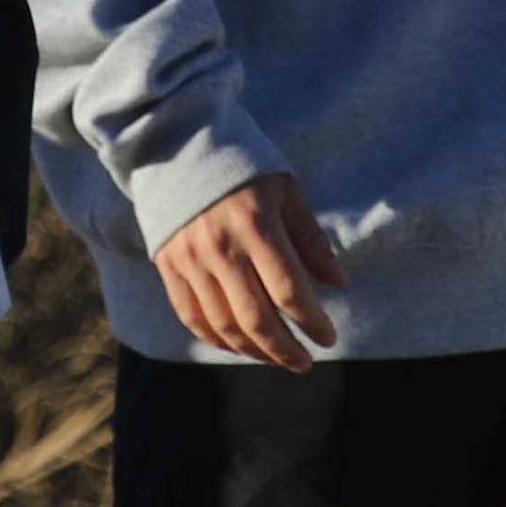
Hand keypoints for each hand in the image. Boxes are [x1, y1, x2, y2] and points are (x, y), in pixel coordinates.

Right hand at [155, 173, 346, 372]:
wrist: (175, 143)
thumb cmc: (241, 163)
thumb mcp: (284, 190)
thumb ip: (310, 238)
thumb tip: (338, 281)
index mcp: (255, 226)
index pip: (289, 290)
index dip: (312, 321)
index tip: (328, 338)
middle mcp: (219, 248)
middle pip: (256, 318)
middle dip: (285, 349)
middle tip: (304, 363)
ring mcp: (189, 259)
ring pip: (222, 324)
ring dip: (252, 350)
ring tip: (275, 359)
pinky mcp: (167, 264)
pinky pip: (191, 315)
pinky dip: (214, 338)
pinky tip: (236, 346)